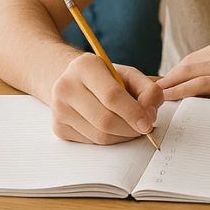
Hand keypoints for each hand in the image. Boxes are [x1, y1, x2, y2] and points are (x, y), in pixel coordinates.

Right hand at [49, 53, 163, 144]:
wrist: (72, 80)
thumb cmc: (106, 78)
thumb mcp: (129, 74)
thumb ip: (148, 90)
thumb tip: (150, 115)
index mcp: (85, 66)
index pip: (112, 96)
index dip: (133, 112)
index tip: (148, 123)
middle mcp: (66, 87)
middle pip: (105, 120)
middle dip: (130, 129)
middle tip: (144, 128)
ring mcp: (59, 109)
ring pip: (99, 136)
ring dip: (122, 137)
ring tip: (131, 128)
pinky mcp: (59, 128)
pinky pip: (91, 142)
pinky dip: (109, 140)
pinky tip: (114, 129)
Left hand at [158, 36, 209, 101]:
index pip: (196, 57)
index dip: (179, 70)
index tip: (168, 81)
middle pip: (186, 63)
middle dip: (168, 77)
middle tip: (152, 91)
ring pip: (187, 72)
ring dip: (168, 84)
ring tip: (152, 96)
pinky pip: (198, 83)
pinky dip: (180, 89)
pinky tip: (168, 97)